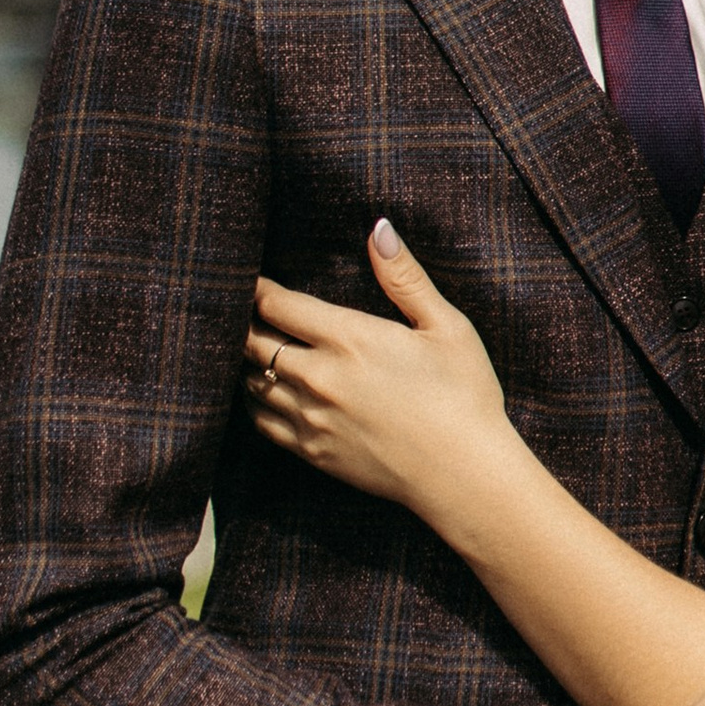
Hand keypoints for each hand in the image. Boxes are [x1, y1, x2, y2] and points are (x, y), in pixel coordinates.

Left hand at [247, 225, 506, 516]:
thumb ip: (405, 277)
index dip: (258, 289)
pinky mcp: (311, 453)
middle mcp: (320, 378)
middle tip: (240, 310)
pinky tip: (265, 390)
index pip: (277, 305)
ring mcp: (311, 418)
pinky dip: (255, 401)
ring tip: (251, 347)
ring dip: (249, 362)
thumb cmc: (464, 395)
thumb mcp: (445, 327)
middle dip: (244, 323)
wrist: (464, 476)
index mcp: (350, 339)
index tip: (254, 281)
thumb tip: (379, 228)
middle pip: (253, 341)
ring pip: (253, 381)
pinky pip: (262, 421)